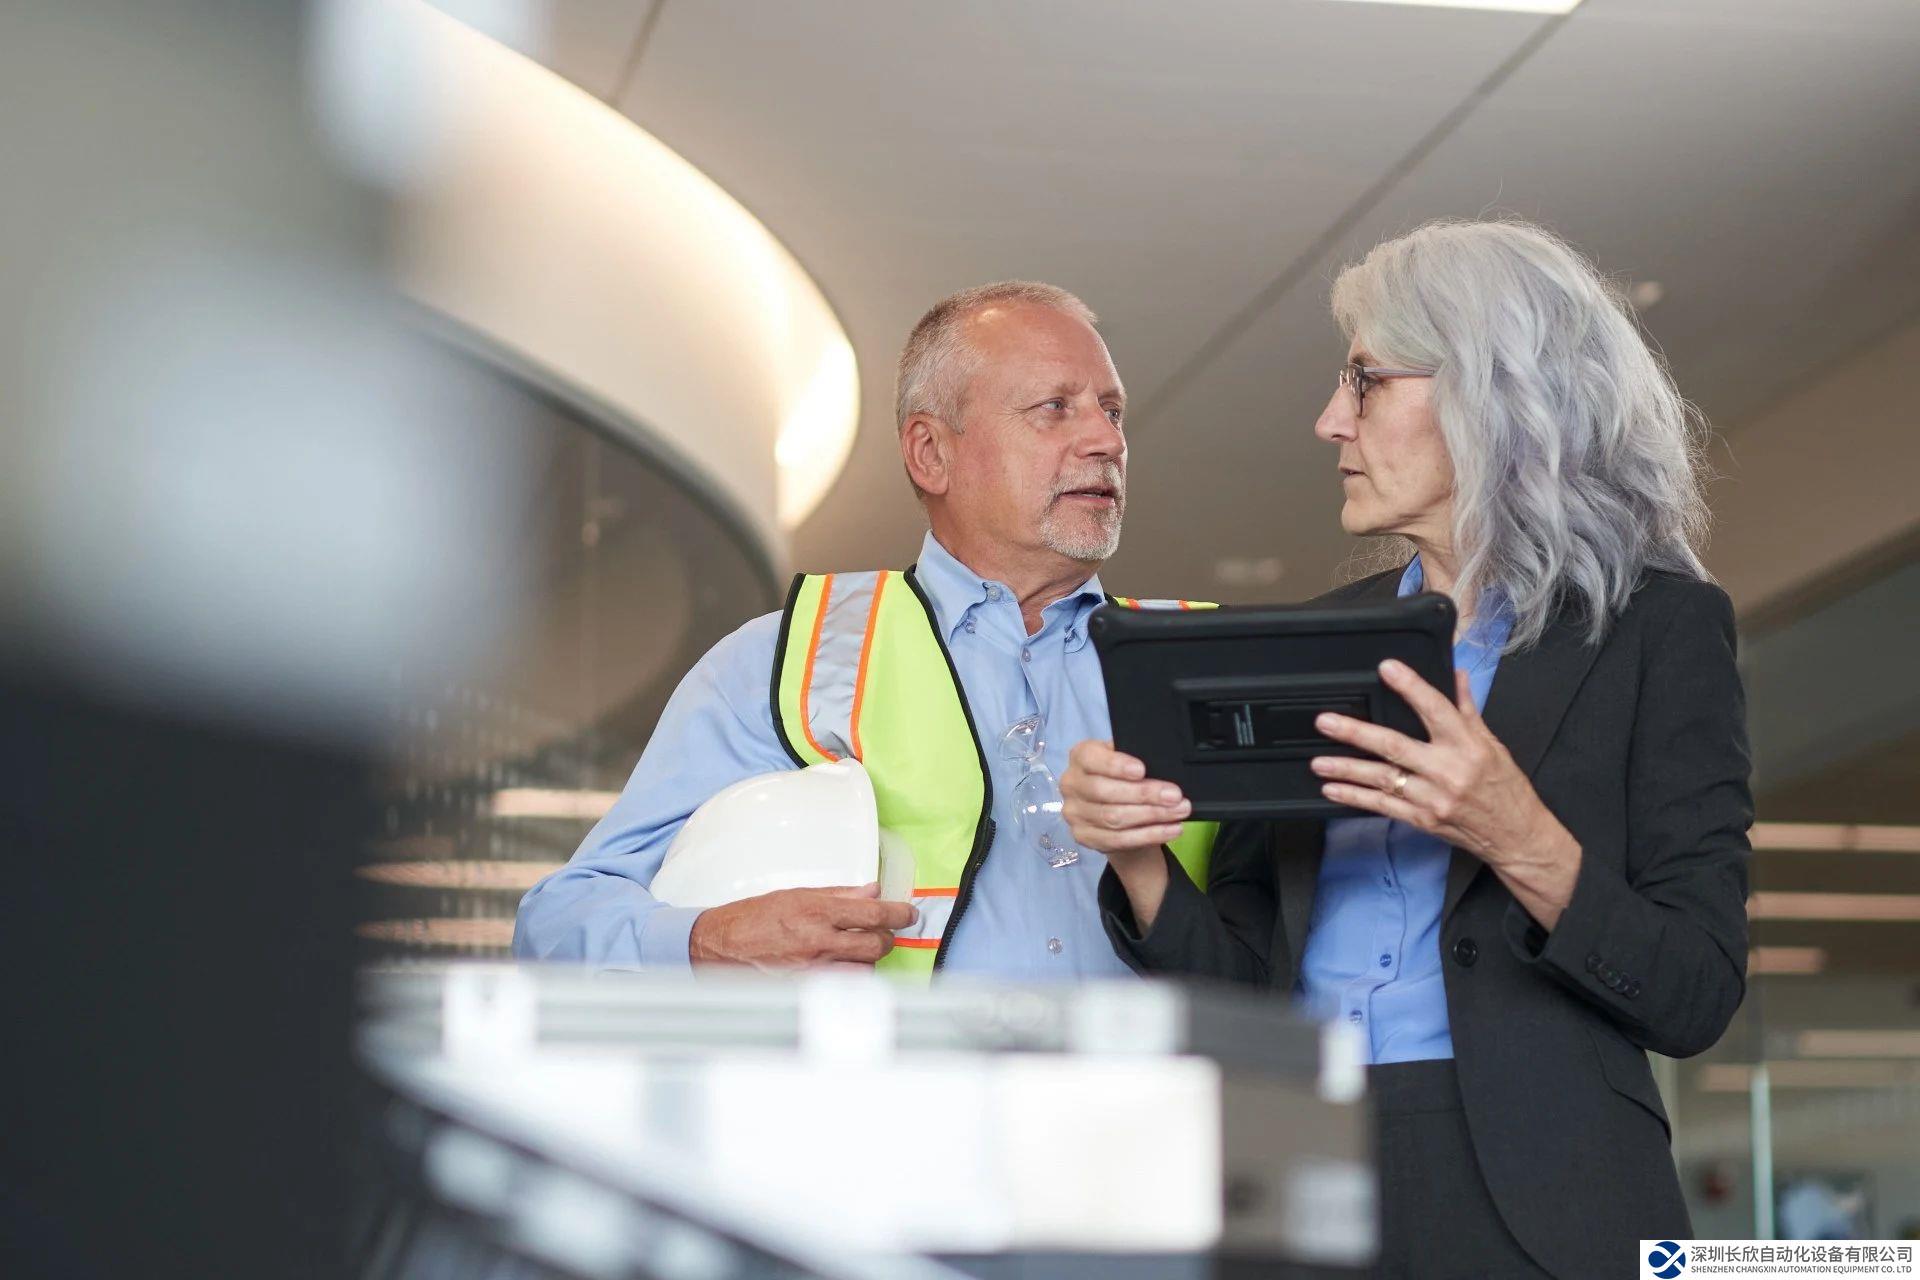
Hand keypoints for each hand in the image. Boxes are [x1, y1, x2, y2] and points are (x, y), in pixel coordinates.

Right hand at [688, 882, 915, 970]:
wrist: (722, 944)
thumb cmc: (755, 915)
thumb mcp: (797, 894)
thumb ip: (838, 895)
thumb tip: (871, 892)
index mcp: (817, 911)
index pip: (873, 913)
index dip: (899, 914)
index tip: (908, 914)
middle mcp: (818, 940)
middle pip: (876, 944)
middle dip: (887, 938)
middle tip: (883, 932)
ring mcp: (813, 967)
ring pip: (864, 969)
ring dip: (869, 959)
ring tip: (859, 950)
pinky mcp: (806, 987)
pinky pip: (843, 985)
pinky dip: (851, 976)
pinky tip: (844, 967)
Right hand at [1060, 739, 1191, 861]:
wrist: (1114, 809)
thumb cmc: (1123, 777)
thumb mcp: (1127, 760)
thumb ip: (1137, 758)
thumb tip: (1163, 766)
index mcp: (1080, 757)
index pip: (1092, 759)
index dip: (1116, 766)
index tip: (1142, 770)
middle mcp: (1071, 784)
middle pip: (1105, 792)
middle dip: (1144, 794)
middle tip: (1175, 795)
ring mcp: (1074, 813)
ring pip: (1113, 818)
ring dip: (1152, 816)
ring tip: (1179, 811)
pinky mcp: (1083, 837)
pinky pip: (1118, 840)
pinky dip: (1148, 835)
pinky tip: (1170, 829)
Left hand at [1310, 659, 1581, 927]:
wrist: (1515, 835)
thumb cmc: (1505, 787)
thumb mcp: (1493, 744)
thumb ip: (1467, 710)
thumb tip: (1456, 674)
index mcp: (1468, 746)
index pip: (1436, 709)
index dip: (1411, 687)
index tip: (1387, 668)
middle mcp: (1448, 771)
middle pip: (1395, 746)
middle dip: (1356, 733)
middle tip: (1326, 722)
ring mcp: (1433, 798)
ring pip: (1382, 780)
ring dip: (1346, 770)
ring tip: (1318, 762)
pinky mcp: (1423, 820)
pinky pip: (1383, 807)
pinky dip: (1355, 798)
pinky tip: (1333, 790)